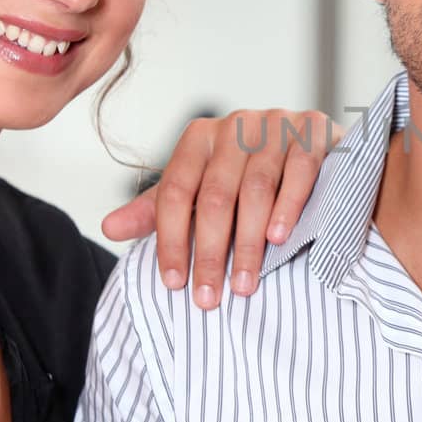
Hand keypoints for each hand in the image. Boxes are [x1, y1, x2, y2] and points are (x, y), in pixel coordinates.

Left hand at [100, 109, 340, 305]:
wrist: (309, 143)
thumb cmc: (248, 174)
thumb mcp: (199, 189)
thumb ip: (158, 209)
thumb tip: (108, 228)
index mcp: (199, 137)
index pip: (175, 191)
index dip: (170, 239)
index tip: (174, 283)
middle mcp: (235, 125)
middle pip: (215, 196)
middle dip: (209, 252)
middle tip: (208, 297)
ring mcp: (277, 124)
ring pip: (257, 188)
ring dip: (248, 242)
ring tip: (244, 283)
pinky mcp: (313, 130)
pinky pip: (299, 170)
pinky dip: (288, 206)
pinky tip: (279, 239)